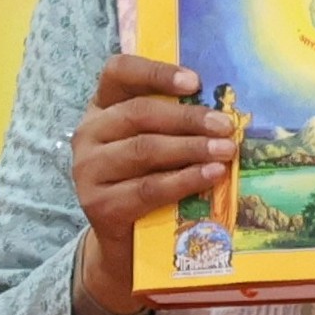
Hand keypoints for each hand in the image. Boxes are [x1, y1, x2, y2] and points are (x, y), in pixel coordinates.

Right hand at [64, 53, 244, 314]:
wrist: (126, 241)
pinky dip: (185, 180)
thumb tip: (226, 108)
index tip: (195, 82)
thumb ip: (175, 123)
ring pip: (144, 150)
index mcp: (102, 109)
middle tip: (226, 126)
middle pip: (137, 113)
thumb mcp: (157, 144)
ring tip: (227, 151)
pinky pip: (148, 188)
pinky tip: (212, 175)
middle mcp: (88, 134)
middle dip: (188, 118)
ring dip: (191, 148)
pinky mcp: (98, 204)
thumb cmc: (148, 179)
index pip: (118, 72)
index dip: (155, 72)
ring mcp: (88, 170)